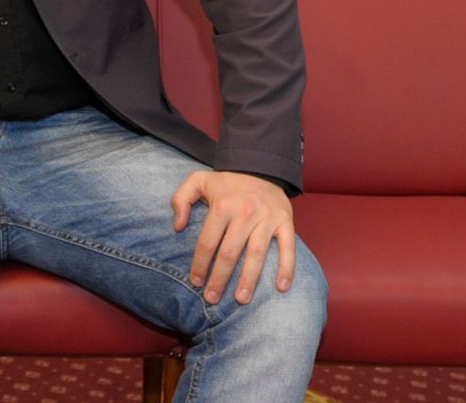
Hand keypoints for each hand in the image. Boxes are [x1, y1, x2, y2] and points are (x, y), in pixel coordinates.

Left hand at [170, 170, 295, 305]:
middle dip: (220, 279)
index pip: (208, 242)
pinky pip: (288, 248)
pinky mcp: (285, 222)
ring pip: (257, 255)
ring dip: (249, 280)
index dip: (200, 264)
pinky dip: (287, 268)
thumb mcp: (198, 180)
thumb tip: (178, 227)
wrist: (262, 166)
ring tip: (241, 300)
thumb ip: (180, 199)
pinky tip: (281, 287)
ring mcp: (267, 218)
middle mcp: (246, 213)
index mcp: (223, 205)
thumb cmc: (227, 182)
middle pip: (230, 253)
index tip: (196, 282)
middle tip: (212, 298)